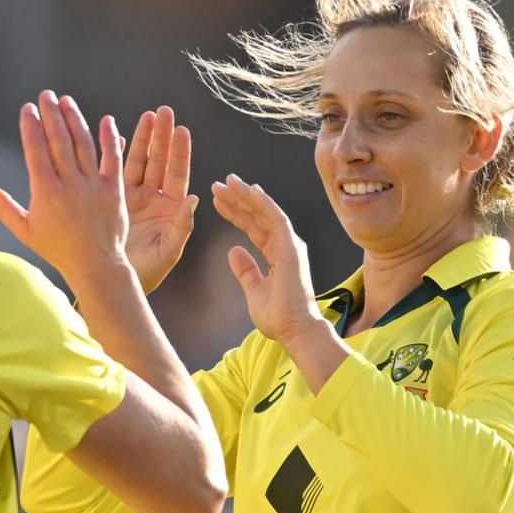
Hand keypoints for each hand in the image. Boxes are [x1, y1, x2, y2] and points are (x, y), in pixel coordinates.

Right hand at [0, 90, 131, 286]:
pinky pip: (112, 158)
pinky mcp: (113, 189)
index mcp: (45, 192)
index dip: (31, 126)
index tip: (28, 108)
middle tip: (46, 95)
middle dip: (51, 114)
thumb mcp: (25, 230)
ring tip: (66, 101)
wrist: (95, 264)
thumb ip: (3, 206)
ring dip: (74, 119)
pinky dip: (109, 138)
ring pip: (83, 144)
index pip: (36, 150)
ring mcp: (93, 185)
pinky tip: (106, 120)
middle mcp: (69, 184)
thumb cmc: (57, 249)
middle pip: (59, 140)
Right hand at [122, 106, 199, 293]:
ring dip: (143, 139)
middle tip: (164, 112)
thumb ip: (182, 226)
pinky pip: (116, 172)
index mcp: (171, 210)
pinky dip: (116, 154)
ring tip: (147, 116)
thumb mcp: (169, 252)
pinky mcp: (114, 200)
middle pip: (160, 161)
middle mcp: (154, 199)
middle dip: (162, 136)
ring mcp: (134, 198)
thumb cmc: (147, 274)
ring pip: (140, 162)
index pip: (177, 174)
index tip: (182, 130)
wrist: (115, 284)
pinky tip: (117, 136)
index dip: (179, 152)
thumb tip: (195, 198)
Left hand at [209, 174, 328, 346]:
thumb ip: (246, 270)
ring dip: (247, 195)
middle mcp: (284, 246)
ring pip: (266, 212)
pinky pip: (276, 220)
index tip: (218, 201)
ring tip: (228, 181)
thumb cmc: (278, 317)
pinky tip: (251, 190)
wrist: (294, 331)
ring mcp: (289, 246)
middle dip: (238, 199)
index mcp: (276, 255)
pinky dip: (264, 204)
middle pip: (258, 216)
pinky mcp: (291, 249)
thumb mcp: (254, 290)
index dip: (236, 213)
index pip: (253, 227)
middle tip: (218, 184)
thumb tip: (234, 251)